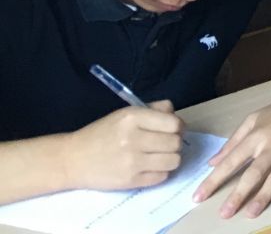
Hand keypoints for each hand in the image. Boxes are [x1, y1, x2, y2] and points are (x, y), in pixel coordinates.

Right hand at [68, 100, 183, 191]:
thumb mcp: (125, 113)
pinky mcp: (130, 181)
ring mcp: (131, 162)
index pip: (174, 123)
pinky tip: (150, 167)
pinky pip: (162, 177)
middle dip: (174, 143)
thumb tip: (175, 114)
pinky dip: (160, 172)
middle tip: (164, 144)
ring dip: (170, 158)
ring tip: (159, 156)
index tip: (172, 130)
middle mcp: (133, 139)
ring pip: (173, 161)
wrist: (72, 159)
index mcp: (133, 118)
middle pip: (175, 143)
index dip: (178, 127)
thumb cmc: (102, 133)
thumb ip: (153, 110)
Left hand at [196, 88, 270, 218]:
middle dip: (238, 194)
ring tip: (252, 212)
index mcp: (257, 137)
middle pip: (254, 172)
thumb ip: (233, 141)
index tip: (198, 197)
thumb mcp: (254, 119)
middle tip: (225, 213)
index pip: (231, 161)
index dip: (214, 180)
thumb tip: (212, 162)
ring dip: (265, 194)